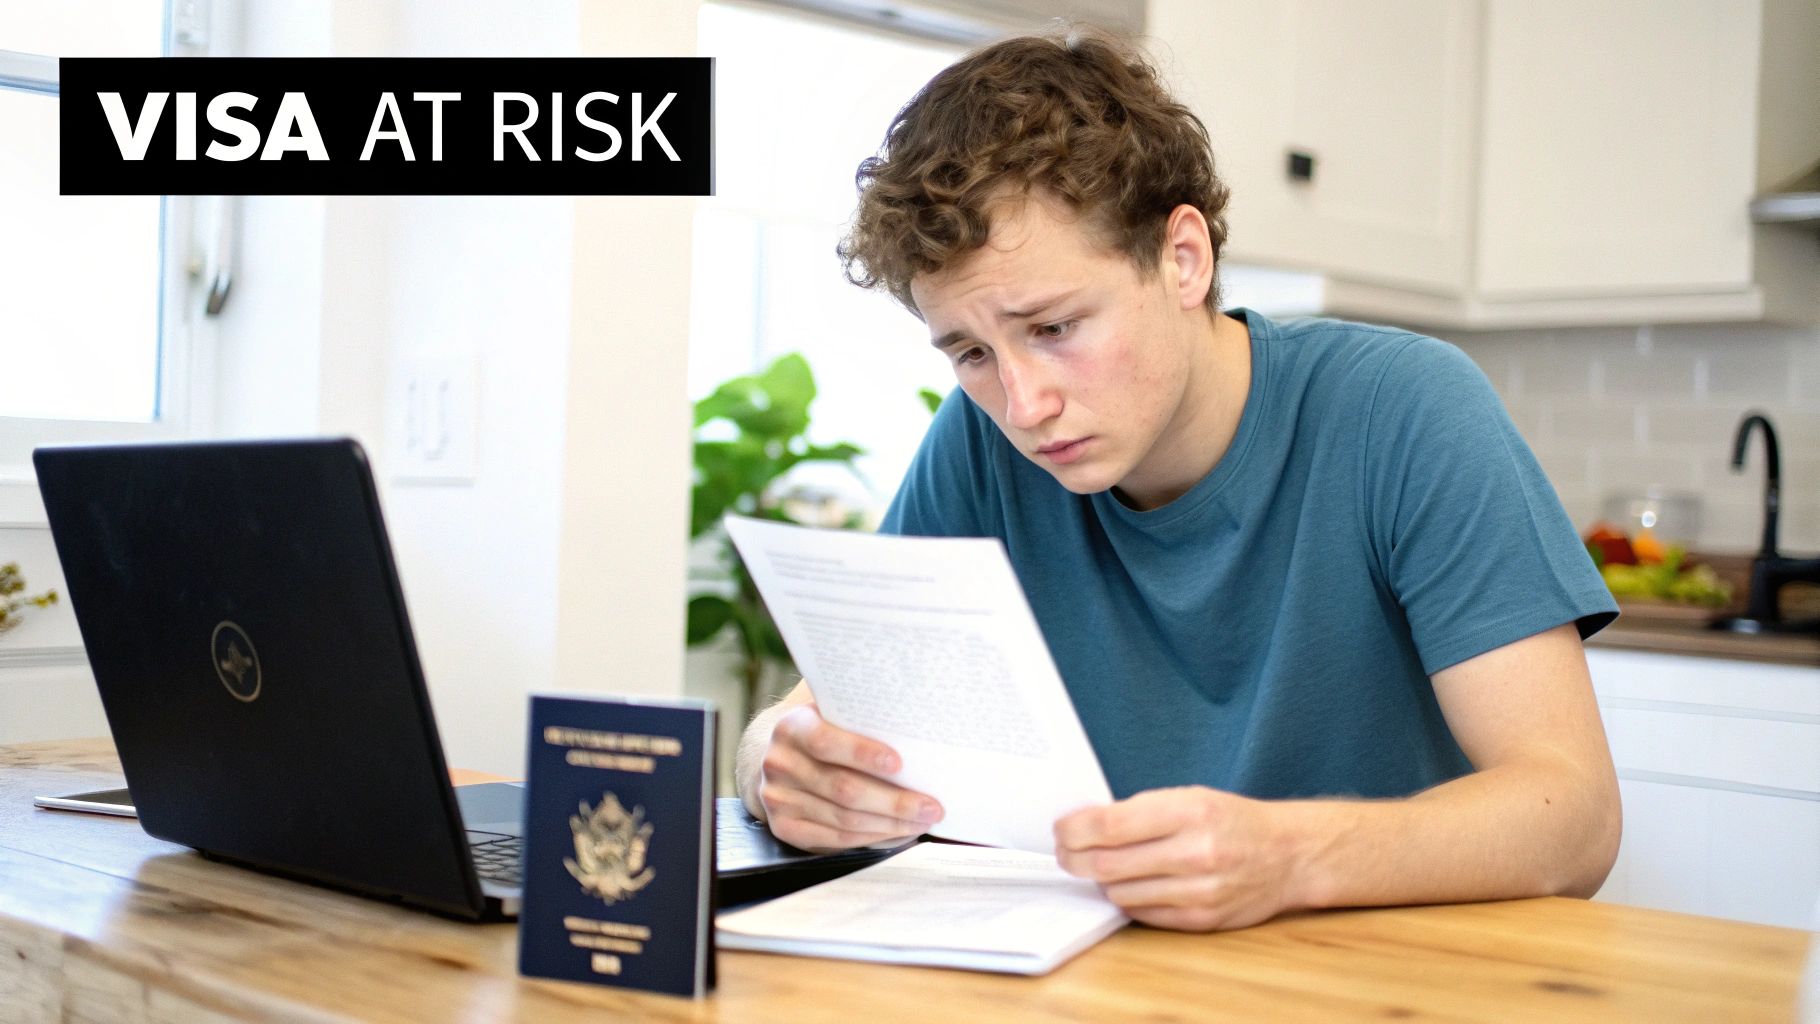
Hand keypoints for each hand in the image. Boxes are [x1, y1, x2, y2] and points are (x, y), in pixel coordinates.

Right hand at [756, 701, 943, 852]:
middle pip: (843, 789)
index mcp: (792, 727)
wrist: (782, 756)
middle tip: (931, 806)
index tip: (900, 764)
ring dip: (890, 824)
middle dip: (894, 802)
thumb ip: (861, 719)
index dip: (862, 753)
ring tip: (922, 821)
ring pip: (844, 819)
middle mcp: (780, 763)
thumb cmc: (825, 731)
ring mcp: (779, 799)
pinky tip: (896, 832)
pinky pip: (835, 839)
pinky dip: (871, 838)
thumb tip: (918, 734)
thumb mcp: (832, 714)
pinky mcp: (784, 827)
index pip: (826, 742)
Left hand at [1054, 786, 1308, 930]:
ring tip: (1103, 866)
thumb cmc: (1232, 821)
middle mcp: (1195, 852)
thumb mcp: (1190, 797)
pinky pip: (1142, 914)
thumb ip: (1140, 812)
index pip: (1110, 825)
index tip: (1060, 830)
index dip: (1074, 829)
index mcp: (1190, 811)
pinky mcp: (1202, 920)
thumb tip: (1083, 826)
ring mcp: (1199, 891)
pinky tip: (1131, 884)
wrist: (1288, 855)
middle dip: (1073, 859)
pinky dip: (1128, 899)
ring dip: (1101, 881)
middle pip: (1107, 864)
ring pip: (1119, 893)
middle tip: (1064, 852)